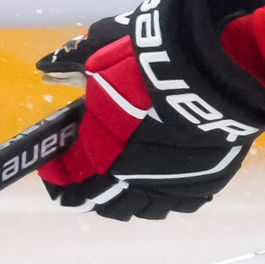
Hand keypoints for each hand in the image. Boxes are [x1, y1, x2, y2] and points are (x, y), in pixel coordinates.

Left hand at [39, 0, 264, 220]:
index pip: (68, 176)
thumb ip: (77, 69)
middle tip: (89, 173)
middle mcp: (131, 179)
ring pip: (144, 206)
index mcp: (99, 152)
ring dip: (130, 195)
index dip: (58, 173)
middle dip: (92, 188)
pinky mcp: (206, 181)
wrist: (214, 64)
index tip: (54, 166)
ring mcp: (171, 184)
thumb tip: (49, 65)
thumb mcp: (104, 57)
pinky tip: (167, 176)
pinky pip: (181, 199)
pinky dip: (168, 191)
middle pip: (105, 200)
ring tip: (128, 178)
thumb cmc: (152, 59)